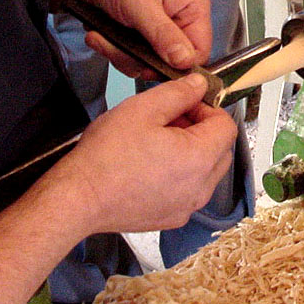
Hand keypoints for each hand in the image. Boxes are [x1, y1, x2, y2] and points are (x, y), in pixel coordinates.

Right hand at [49, 74, 236, 233]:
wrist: (77, 199)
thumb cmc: (106, 157)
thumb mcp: (143, 109)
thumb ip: (178, 93)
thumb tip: (199, 85)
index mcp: (200, 158)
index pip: (226, 126)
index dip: (207, 108)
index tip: (184, 104)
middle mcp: (200, 187)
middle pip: (220, 150)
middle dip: (201, 130)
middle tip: (169, 120)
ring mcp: (187, 207)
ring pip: (206, 172)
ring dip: (192, 153)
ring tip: (157, 142)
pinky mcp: (171, 218)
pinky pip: (189, 191)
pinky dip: (180, 176)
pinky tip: (150, 166)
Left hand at [71, 0, 211, 72]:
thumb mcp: (141, 4)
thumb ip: (163, 35)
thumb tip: (185, 63)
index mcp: (193, 7)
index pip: (199, 52)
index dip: (177, 66)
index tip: (149, 66)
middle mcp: (181, 20)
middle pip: (172, 63)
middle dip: (140, 60)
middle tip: (116, 47)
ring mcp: (160, 30)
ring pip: (149, 64)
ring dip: (122, 56)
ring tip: (102, 37)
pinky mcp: (141, 36)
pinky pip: (134, 58)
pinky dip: (115, 52)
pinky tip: (100, 36)